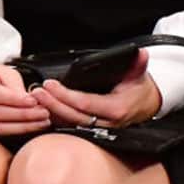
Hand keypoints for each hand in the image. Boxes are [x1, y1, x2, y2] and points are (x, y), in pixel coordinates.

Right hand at [0, 60, 49, 135]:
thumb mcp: (2, 71)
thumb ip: (15, 86)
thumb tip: (30, 101)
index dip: (16, 100)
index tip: (34, 101)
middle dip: (24, 115)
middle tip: (44, 113)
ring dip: (23, 126)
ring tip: (42, 122)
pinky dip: (17, 131)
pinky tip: (32, 127)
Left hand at [30, 50, 160, 128]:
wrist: (146, 105)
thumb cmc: (139, 89)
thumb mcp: (139, 75)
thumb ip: (138, 64)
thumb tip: (140, 53)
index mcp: (116, 109)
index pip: (85, 103)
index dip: (66, 95)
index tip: (51, 84)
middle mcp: (107, 123)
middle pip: (74, 116)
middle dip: (53, 104)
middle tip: (38, 91)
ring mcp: (100, 129)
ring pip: (71, 124)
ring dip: (53, 111)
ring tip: (37, 98)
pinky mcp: (94, 130)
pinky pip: (73, 126)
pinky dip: (58, 118)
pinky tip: (45, 108)